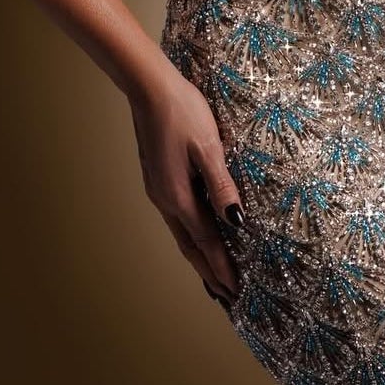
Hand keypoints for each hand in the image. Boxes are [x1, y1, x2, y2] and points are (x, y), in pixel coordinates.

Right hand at [128, 61, 244, 305]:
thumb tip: (235, 222)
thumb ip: (221, 185)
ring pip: (181, 232)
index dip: (221, 267)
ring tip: (212, 273)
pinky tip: (197, 230)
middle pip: (189, 245)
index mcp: (178, 196)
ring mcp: (158, 189)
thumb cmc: (183, 112)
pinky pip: (177, 216)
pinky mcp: (158, 177)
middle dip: (208, 271)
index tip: (235, 292)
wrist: (149, 88)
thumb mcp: (208, 146)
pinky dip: (190, 234)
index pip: (206, 242)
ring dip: (198, 255)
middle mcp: (165, 199)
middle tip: (225, 296)